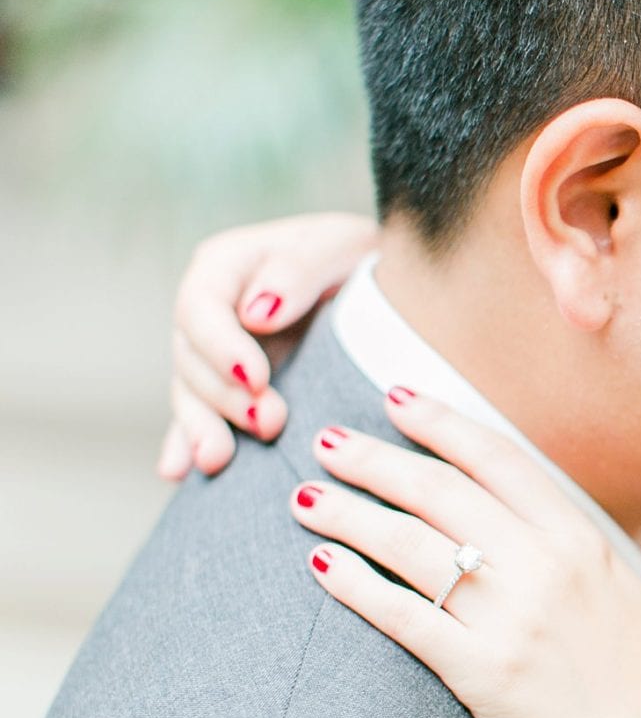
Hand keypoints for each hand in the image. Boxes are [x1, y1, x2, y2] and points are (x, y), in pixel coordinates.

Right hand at [160, 213, 378, 480]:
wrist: (382, 287)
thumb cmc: (360, 258)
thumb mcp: (339, 246)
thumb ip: (297, 270)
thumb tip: (256, 313)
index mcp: (228, 266)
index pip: (201, 306)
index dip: (221, 346)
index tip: (256, 378)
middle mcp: (213, 311)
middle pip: (191, 357)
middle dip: (225, 396)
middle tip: (269, 423)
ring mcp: (217, 354)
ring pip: (191, 393)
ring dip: (204, 427)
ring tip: (218, 461)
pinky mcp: (230, 389)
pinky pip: (199, 418)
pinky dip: (187, 443)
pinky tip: (180, 471)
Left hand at [290, 388, 640, 717]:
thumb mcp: (625, 597)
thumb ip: (573, 551)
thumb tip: (514, 515)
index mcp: (585, 542)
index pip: (499, 459)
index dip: (441, 423)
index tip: (396, 399)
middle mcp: (548, 569)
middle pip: (442, 491)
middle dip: (374, 459)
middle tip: (324, 440)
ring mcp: (513, 621)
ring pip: (411, 545)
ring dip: (350, 514)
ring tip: (307, 500)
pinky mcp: (483, 674)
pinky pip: (403, 616)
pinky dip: (356, 585)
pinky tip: (323, 565)